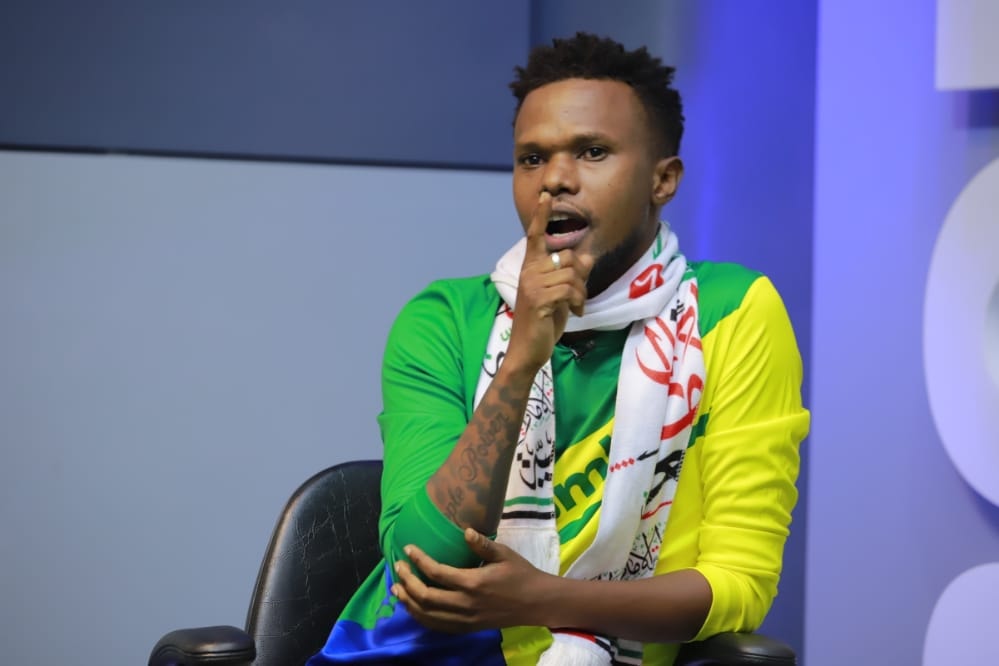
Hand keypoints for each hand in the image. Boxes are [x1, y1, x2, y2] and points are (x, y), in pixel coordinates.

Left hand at [391, 528, 556, 632]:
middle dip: (407, 582)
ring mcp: (465, 619)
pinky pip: (438, 626)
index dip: (419, 560)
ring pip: (428, 615)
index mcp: (474, 583)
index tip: (408, 548)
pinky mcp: (467, 628)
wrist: (536, 603)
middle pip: (426, 597)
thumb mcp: (504, 554)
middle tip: (398, 567)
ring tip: (396, 589)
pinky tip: (413, 608)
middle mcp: (465, 604)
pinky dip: (421, 617)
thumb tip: (465, 530)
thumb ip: (482, 544)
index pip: (437, 572)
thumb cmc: (521, 574)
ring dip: (408, 602)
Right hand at [504, 192, 593, 372]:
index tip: (545, 195)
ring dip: (581, 292)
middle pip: (567, 258)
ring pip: (572, 274)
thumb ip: (572, 276)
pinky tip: (575, 313)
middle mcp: (529, 272)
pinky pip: (569, 289)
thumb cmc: (543, 323)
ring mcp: (532, 285)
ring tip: (576, 306)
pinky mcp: (539, 299)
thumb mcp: (561, 296)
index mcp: (530, 268)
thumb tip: (588, 257)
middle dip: (580, 277)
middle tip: (578, 296)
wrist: (528, 351)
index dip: (540, 215)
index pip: (535, 236)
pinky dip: (578, 301)